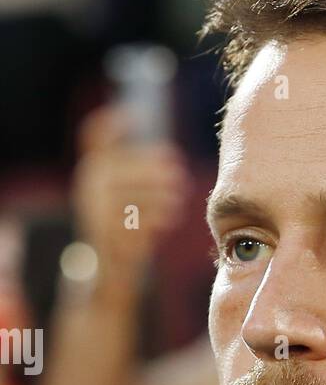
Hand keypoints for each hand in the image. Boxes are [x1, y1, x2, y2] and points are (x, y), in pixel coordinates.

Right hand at [71, 104, 193, 286]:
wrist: (106, 269)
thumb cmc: (124, 227)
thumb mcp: (127, 197)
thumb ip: (137, 178)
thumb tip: (170, 162)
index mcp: (93, 172)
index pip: (93, 138)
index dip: (109, 124)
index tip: (135, 115)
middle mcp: (88, 188)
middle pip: (119, 170)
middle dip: (150, 170)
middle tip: (178, 174)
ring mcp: (94, 212)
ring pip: (128, 196)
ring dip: (157, 196)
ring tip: (178, 199)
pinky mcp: (105, 236)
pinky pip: (131, 222)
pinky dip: (153, 219)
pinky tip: (169, 219)